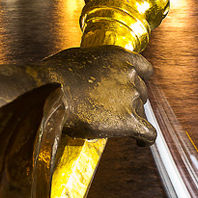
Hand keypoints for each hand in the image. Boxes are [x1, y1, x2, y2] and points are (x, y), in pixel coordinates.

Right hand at [38, 46, 156, 144]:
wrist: (50, 92)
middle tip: (113, 110)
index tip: (133, 89)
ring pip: (141, 112)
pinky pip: (148, 132)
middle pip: (141, 92)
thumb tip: (93, 73)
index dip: (139, 81)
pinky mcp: (129, 119)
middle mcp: (130, 73)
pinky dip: (145, 139)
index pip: (144, 69)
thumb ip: (96, 65)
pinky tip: (140, 142)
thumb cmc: (56, 74)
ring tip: (112, 126)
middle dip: (130, 101)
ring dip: (130, 118)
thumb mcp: (80, 57)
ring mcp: (131, 96)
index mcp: (119, 56)